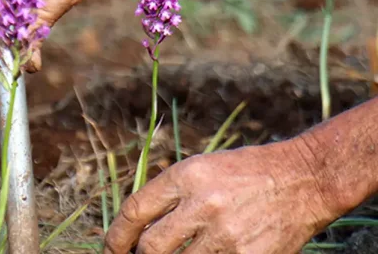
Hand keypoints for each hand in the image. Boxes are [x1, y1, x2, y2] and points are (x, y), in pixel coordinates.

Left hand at [104, 139, 341, 253]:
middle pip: (150, 246)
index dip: (115, 237)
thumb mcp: (202, 168)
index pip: (134, 211)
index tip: (110, 249)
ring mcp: (226, 233)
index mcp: (186, 176)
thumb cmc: (247, 172)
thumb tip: (136, 228)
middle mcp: (203, 203)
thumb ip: (170, 195)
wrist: (304, 178)